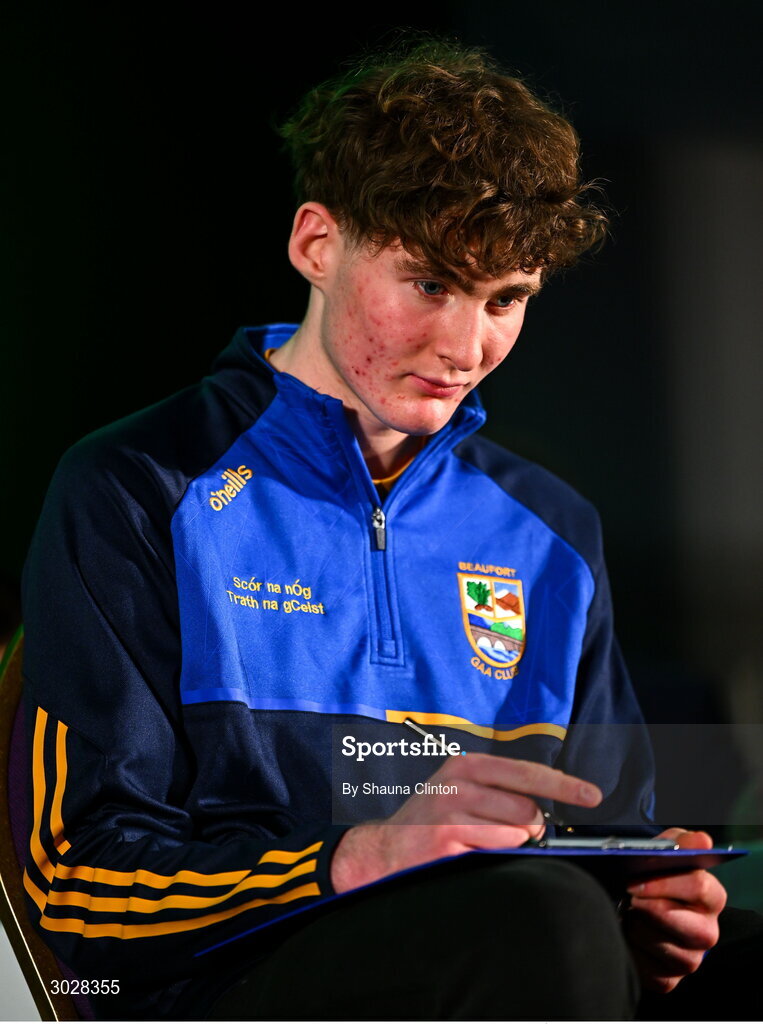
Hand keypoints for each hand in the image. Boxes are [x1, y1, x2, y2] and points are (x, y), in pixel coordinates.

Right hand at [330, 752, 601, 891]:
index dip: (564, 785)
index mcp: (466, 765)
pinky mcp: (447, 840)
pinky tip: (467, 852)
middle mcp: (459, 783)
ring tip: (479, 842)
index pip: (527, 772)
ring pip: (514, 832)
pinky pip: (495, 852)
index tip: (591, 795)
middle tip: (505, 832)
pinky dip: (491, 856)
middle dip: (528, 826)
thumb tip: (544, 807)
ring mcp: (452, 812)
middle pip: (526, 808)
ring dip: (508, 844)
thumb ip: (498, 791)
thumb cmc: (430, 820)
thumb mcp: (459, 790)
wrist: (384, 849)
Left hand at [622, 828, 726, 992]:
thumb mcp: (664, 851)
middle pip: (683, 923)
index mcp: (711, 897)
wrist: (634, 905)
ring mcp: (689, 959)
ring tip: (627, 913)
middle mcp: (706, 932)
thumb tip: (702, 840)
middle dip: (650, 908)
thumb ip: (680, 843)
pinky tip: (625, 935)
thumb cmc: (653, 876)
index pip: (699, 887)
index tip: (634, 880)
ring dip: (636, 926)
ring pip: (660, 944)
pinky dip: (630, 950)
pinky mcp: (668, 980)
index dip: (664, 883)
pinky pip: (647, 968)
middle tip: (628, 896)